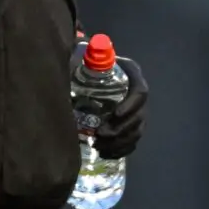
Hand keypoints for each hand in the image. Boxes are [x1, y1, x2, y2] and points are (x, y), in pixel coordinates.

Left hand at [71, 42, 148, 159]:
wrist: (88, 67)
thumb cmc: (85, 59)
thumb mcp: (83, 55)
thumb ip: (80, 57)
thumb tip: (68, 62)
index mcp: (131, 74)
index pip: (140, 91)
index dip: (130, 105)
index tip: (115, 113)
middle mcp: (137, 93)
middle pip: (139, 116)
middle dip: (120, 129)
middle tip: (100, 134)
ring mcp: (136, 110)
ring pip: (136, 131)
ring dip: (120, 142)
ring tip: (99, 146)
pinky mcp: (130, 124)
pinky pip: (132, 141)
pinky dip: (121, 149)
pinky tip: (105, 153)